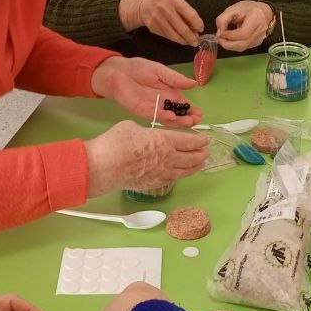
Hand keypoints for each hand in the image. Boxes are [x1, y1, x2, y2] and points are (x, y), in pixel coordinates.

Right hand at [83, 120, 209, 196]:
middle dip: (201, 154)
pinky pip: (173, 179)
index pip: (189, 141)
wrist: (104, 167)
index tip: (205, 140)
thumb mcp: (132, 126)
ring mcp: (162, 173)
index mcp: (165, 141)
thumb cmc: (116, 143)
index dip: (199, 140)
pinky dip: (181, 175)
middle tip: (206, 152)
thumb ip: (146, 131)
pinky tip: (181, 173)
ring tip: (201, 164)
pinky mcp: (154, 184)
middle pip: (191, 157)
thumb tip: (146, 136)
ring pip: (185, 171)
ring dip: (195, 167)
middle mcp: (168, 158)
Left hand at [91, 56, 203, 126]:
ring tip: (189, 121)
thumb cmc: (138, 69)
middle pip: (178, 115)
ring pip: (168, 119)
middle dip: (188, 118)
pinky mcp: (142, 111)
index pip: (183, 105)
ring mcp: (153, 109)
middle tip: (197, 119)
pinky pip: (155, 116)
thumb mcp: (161, 71)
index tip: (200, 113)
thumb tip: (194, 83)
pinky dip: (164, 118)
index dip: (192, 110)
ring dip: (179, 122)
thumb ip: (176, 79)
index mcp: (170, 93)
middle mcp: (163, 104)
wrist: (118, 71)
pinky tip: (172, 117)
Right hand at [127, 0, 202, 45]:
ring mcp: (157, 19)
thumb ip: (186, 12)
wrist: (143, 4)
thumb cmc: (164, 1)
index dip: (197, 24)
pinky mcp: (153, 27)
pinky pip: (168, 36)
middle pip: (182, 28)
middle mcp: (164, 8)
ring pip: (174, 35)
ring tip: (189, 42)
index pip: (190, 14)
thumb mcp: (175, 0)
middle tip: (196, 42)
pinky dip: (176, 39)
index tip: (201, 29)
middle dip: (191, 37)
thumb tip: (197, 29)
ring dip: (184, 40)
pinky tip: (180, 39)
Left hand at [215, 1, 272, 51]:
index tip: (221, 32)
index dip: (229, 35)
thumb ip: (223, 19)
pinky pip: (244, 47)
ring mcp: (259, 38)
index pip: (242, 33)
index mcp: (255, 18)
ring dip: (230, 46)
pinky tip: (231, 39)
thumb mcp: (234, 9)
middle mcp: (259, 30)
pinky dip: (235, 45)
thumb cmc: (250, 9)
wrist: (264, 12)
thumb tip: (219, 32)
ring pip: (242, 48)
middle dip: (227, 44)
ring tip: (223, 39)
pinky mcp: (257, 43)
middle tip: (219, 39)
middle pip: (242, 44)